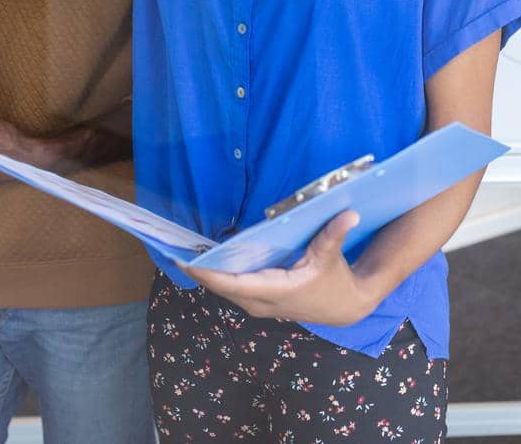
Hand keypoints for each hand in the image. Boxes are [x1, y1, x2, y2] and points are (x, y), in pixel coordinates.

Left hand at [182, 210, 380, 325]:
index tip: (185, 261)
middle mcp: (261, 302)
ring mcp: (258, 305)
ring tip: (180, 252)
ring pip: (223, 289)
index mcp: (276, 291)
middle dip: (197, 270)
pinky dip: (215, 275)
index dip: (207, 273)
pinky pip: (230, 288)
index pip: (233, 283)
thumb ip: (334, 235)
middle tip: (172, 249)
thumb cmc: (335, 280)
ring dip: (203, 273)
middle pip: (220, 287)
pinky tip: (202, 259)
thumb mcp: (332, 257)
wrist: (344, 307)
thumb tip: (349, 214)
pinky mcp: (258, 301)